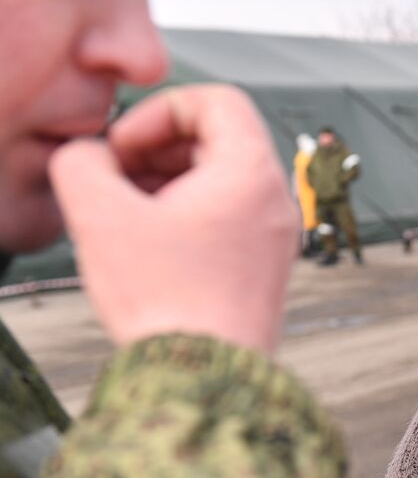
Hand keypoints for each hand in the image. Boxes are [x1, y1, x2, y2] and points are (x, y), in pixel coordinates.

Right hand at [49, 85, 299, 353]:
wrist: (206, 377)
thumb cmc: (168, 302)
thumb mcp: (100, 216)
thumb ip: (82, 163)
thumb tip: (89, 157)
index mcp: (252, 173)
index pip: (217, 100)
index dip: (159, 110)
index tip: (123, 146)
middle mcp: (277, 201)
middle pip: (220, 140)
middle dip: (159, 149)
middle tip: (116, 178)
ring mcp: (277, 237)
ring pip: (222, 181)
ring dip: (169, 183)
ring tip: (125, 213)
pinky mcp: (266, 269)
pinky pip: (229, 218)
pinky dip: (188, 215)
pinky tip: (149, 245)